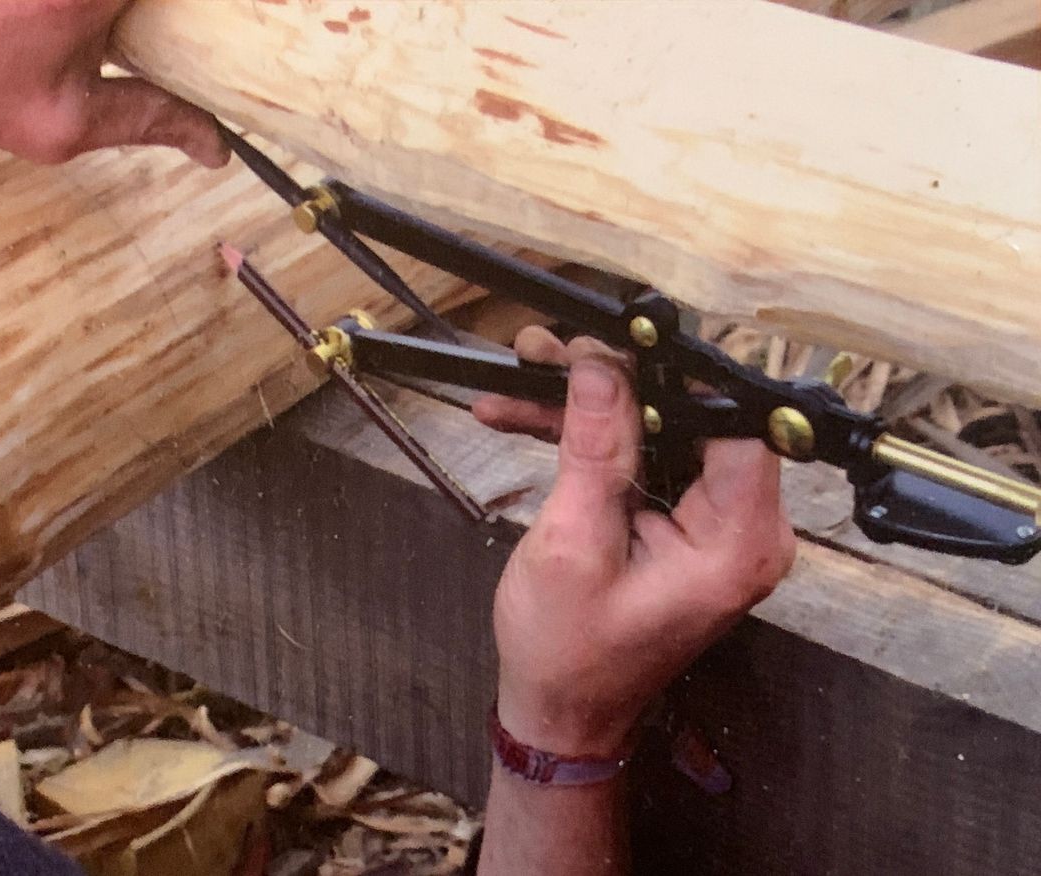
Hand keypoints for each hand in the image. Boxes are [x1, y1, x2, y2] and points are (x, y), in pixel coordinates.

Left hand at [0, 0, 226, 165]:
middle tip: (195, 24)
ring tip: (132, 24)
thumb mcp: (67, 123)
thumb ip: (153, 122)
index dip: (233, 6)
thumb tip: (218, 148)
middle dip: (181, 10)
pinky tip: (109, 16)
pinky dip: (114, 0)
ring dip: (138, 6)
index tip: (260, 14)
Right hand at [473, 327, 796, 756]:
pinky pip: (640, 459)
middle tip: (548, 352)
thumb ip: (593, 447)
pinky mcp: (677, 522)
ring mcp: (709, 524)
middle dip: (614, 380)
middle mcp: (739, 527)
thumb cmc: (567, 654)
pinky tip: (524, 417)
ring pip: (656, 429)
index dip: (677, 375)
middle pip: (691, 418)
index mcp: (736, 542)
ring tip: (523, 375)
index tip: (613, 345)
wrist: (558, 712)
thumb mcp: (571, 543)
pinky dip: (587, 439)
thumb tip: (600, 365)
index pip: (736, 424)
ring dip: (587, 404)